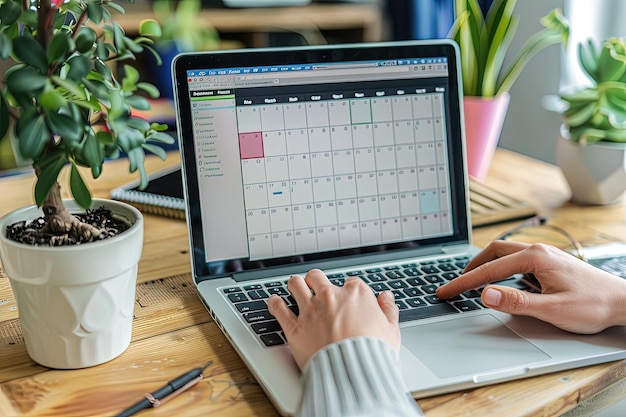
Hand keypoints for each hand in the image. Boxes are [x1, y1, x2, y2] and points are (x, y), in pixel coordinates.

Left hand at [268, 269, 399, 369]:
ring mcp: (311, 310)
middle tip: (316, 288)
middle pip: (317, 276)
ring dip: (295, 285)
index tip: (347, 299)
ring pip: (296, 284)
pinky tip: (275, 302)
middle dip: (316, 281)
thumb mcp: (391, 331)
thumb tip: (386, 298)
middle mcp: (331, 297)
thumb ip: (388, 310)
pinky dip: (275, 304)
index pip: (350, 282)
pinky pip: (278, 308)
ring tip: (296, 288)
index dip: (348, 291)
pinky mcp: (295, 328)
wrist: (354, 373)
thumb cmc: (374, 354)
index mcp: (356, 294)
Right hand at [436, 241, 625, 333]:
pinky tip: (500, 281)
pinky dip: (500, 268)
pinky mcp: (549, 263)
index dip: (464, 282)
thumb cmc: (594, 305)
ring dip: (485, 265)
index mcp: (535, 257)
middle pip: (493, 252)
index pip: (489, 270)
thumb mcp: (552, 308)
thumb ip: (516, 301)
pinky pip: (516, 260)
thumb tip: (485, 294)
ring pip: (505, 253)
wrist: (624, 302)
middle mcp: (538, 251)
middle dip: (471, 267)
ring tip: (471, 281)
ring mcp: (545, 255)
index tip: (447, 291)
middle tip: (455, 283)